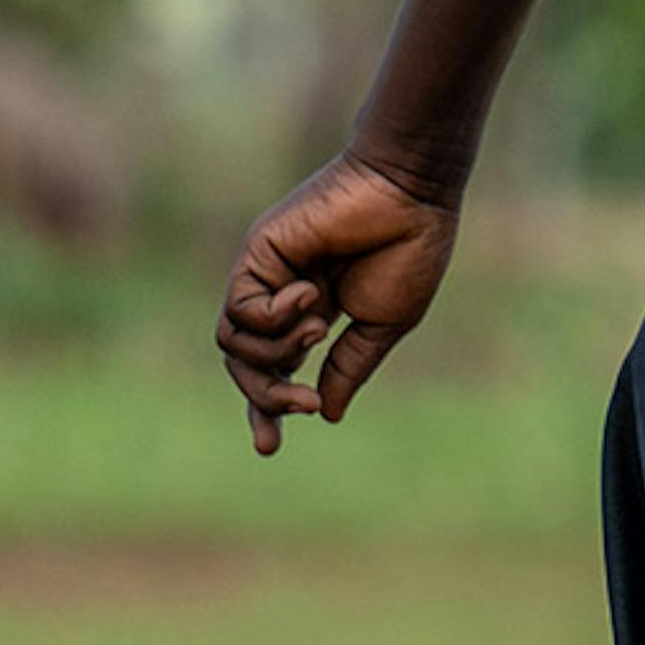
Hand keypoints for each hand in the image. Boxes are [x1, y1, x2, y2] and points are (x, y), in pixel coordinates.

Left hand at [217, 153, 456, 454]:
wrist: (410, 196)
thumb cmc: (408, 252)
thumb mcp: (382, 325)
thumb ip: (349, 367)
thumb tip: (326, 414)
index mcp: (312, 315)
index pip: (272, 370)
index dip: (265, 410)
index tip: (269, 448)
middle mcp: (281, 297)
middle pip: (245, 364)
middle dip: (267, 397)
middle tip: (304, 405)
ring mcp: (266, 276)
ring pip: (234, 343)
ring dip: (276, 355)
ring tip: (318, 332)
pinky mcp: (257, 255)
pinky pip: (242, 310)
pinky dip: (273, 317)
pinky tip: (311, 297)